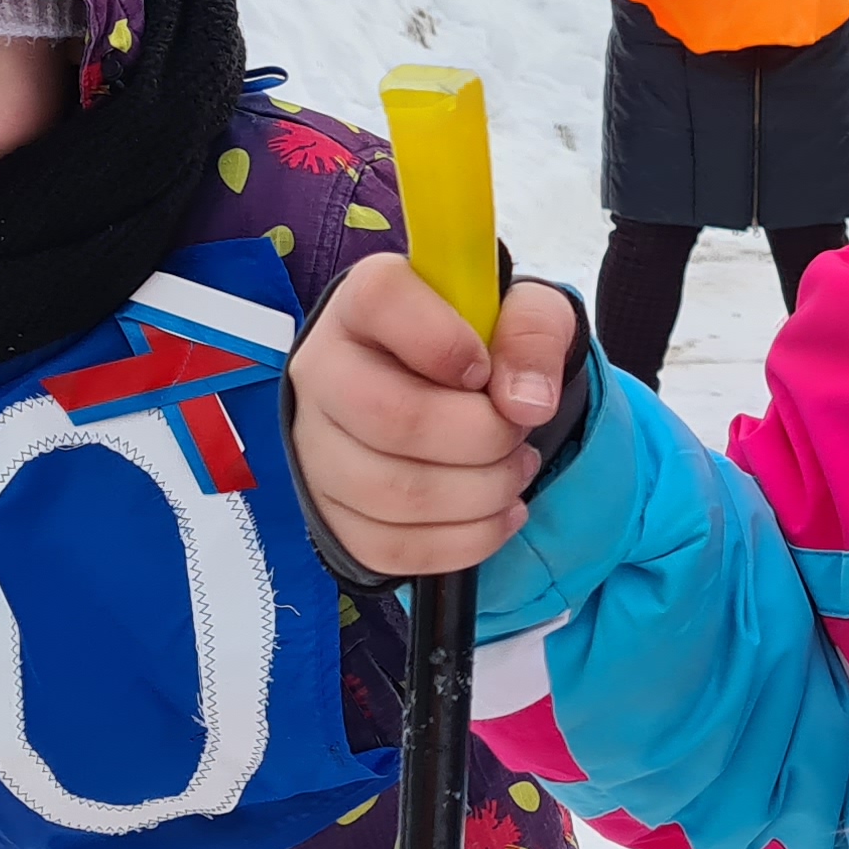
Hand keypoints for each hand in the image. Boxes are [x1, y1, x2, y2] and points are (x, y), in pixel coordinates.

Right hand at [287, 255, 581, 577]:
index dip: (447, 342)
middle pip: (393, 418)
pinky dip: (467, 539)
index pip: (380, 301)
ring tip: (516, 469)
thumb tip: (527, 403)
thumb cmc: (482, 345)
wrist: (449, 394)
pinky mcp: (330, 512)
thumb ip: (533, 335)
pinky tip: (501, 512)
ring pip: (395, 494)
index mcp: (363, 302)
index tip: (486, 370)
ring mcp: (316, 447)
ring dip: (483, 493)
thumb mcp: (524, 315)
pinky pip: (393, 547)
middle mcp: (321, 370)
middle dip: (484, 438)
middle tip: (518, 432)